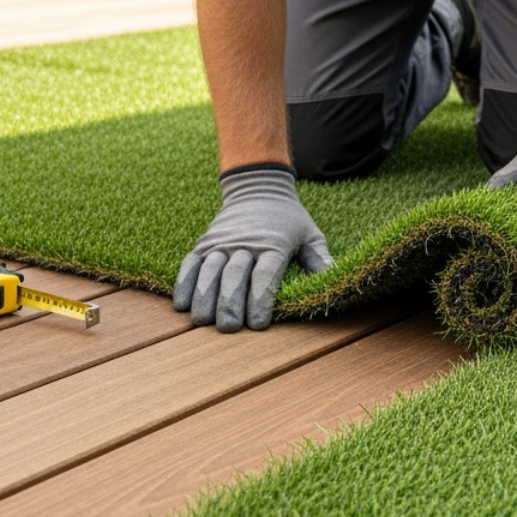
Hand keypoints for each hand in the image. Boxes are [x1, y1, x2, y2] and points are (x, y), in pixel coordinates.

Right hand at [174, 164, 332, 331]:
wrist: (258, 188)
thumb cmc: (289, 220)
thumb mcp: (310, 234)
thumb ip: (319, 259)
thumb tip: (334, 280)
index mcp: (274, 244)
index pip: (266, 275)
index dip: (260, 300)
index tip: (258, 324)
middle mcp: (246, 243)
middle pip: (235, 275)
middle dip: (230, 303)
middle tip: (229, 328)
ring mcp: (222, 242)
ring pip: (209, 269)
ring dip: (204, 296)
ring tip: (202, 321)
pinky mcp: (205, 242)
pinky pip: (191, 262)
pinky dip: (184, 282)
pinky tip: (182, 304)